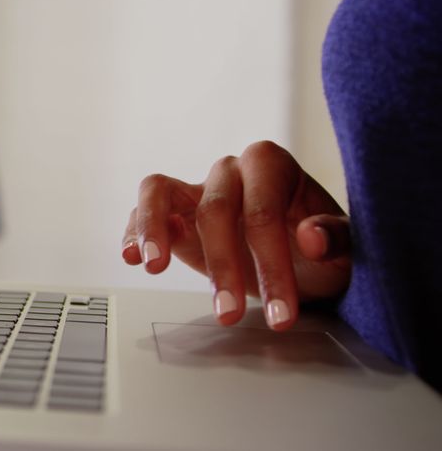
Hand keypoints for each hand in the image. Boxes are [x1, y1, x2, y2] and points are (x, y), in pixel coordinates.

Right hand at [121, 141, 351, 330]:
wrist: (305, 262)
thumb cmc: (323, 252)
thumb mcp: (347, 251)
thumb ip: (336, 238)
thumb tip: (311, 236)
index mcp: (272, 165)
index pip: (263, 209)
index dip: (270, 263)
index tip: (281, 312)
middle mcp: (230, 170)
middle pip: (214, 209)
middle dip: (222, 267)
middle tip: (230, 315)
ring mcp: (196, 189)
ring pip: (159, 191)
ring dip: (153, 229)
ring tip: (153, 265)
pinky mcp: (172, 212)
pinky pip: (141, 210)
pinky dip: (133, 232)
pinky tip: (132, 258)